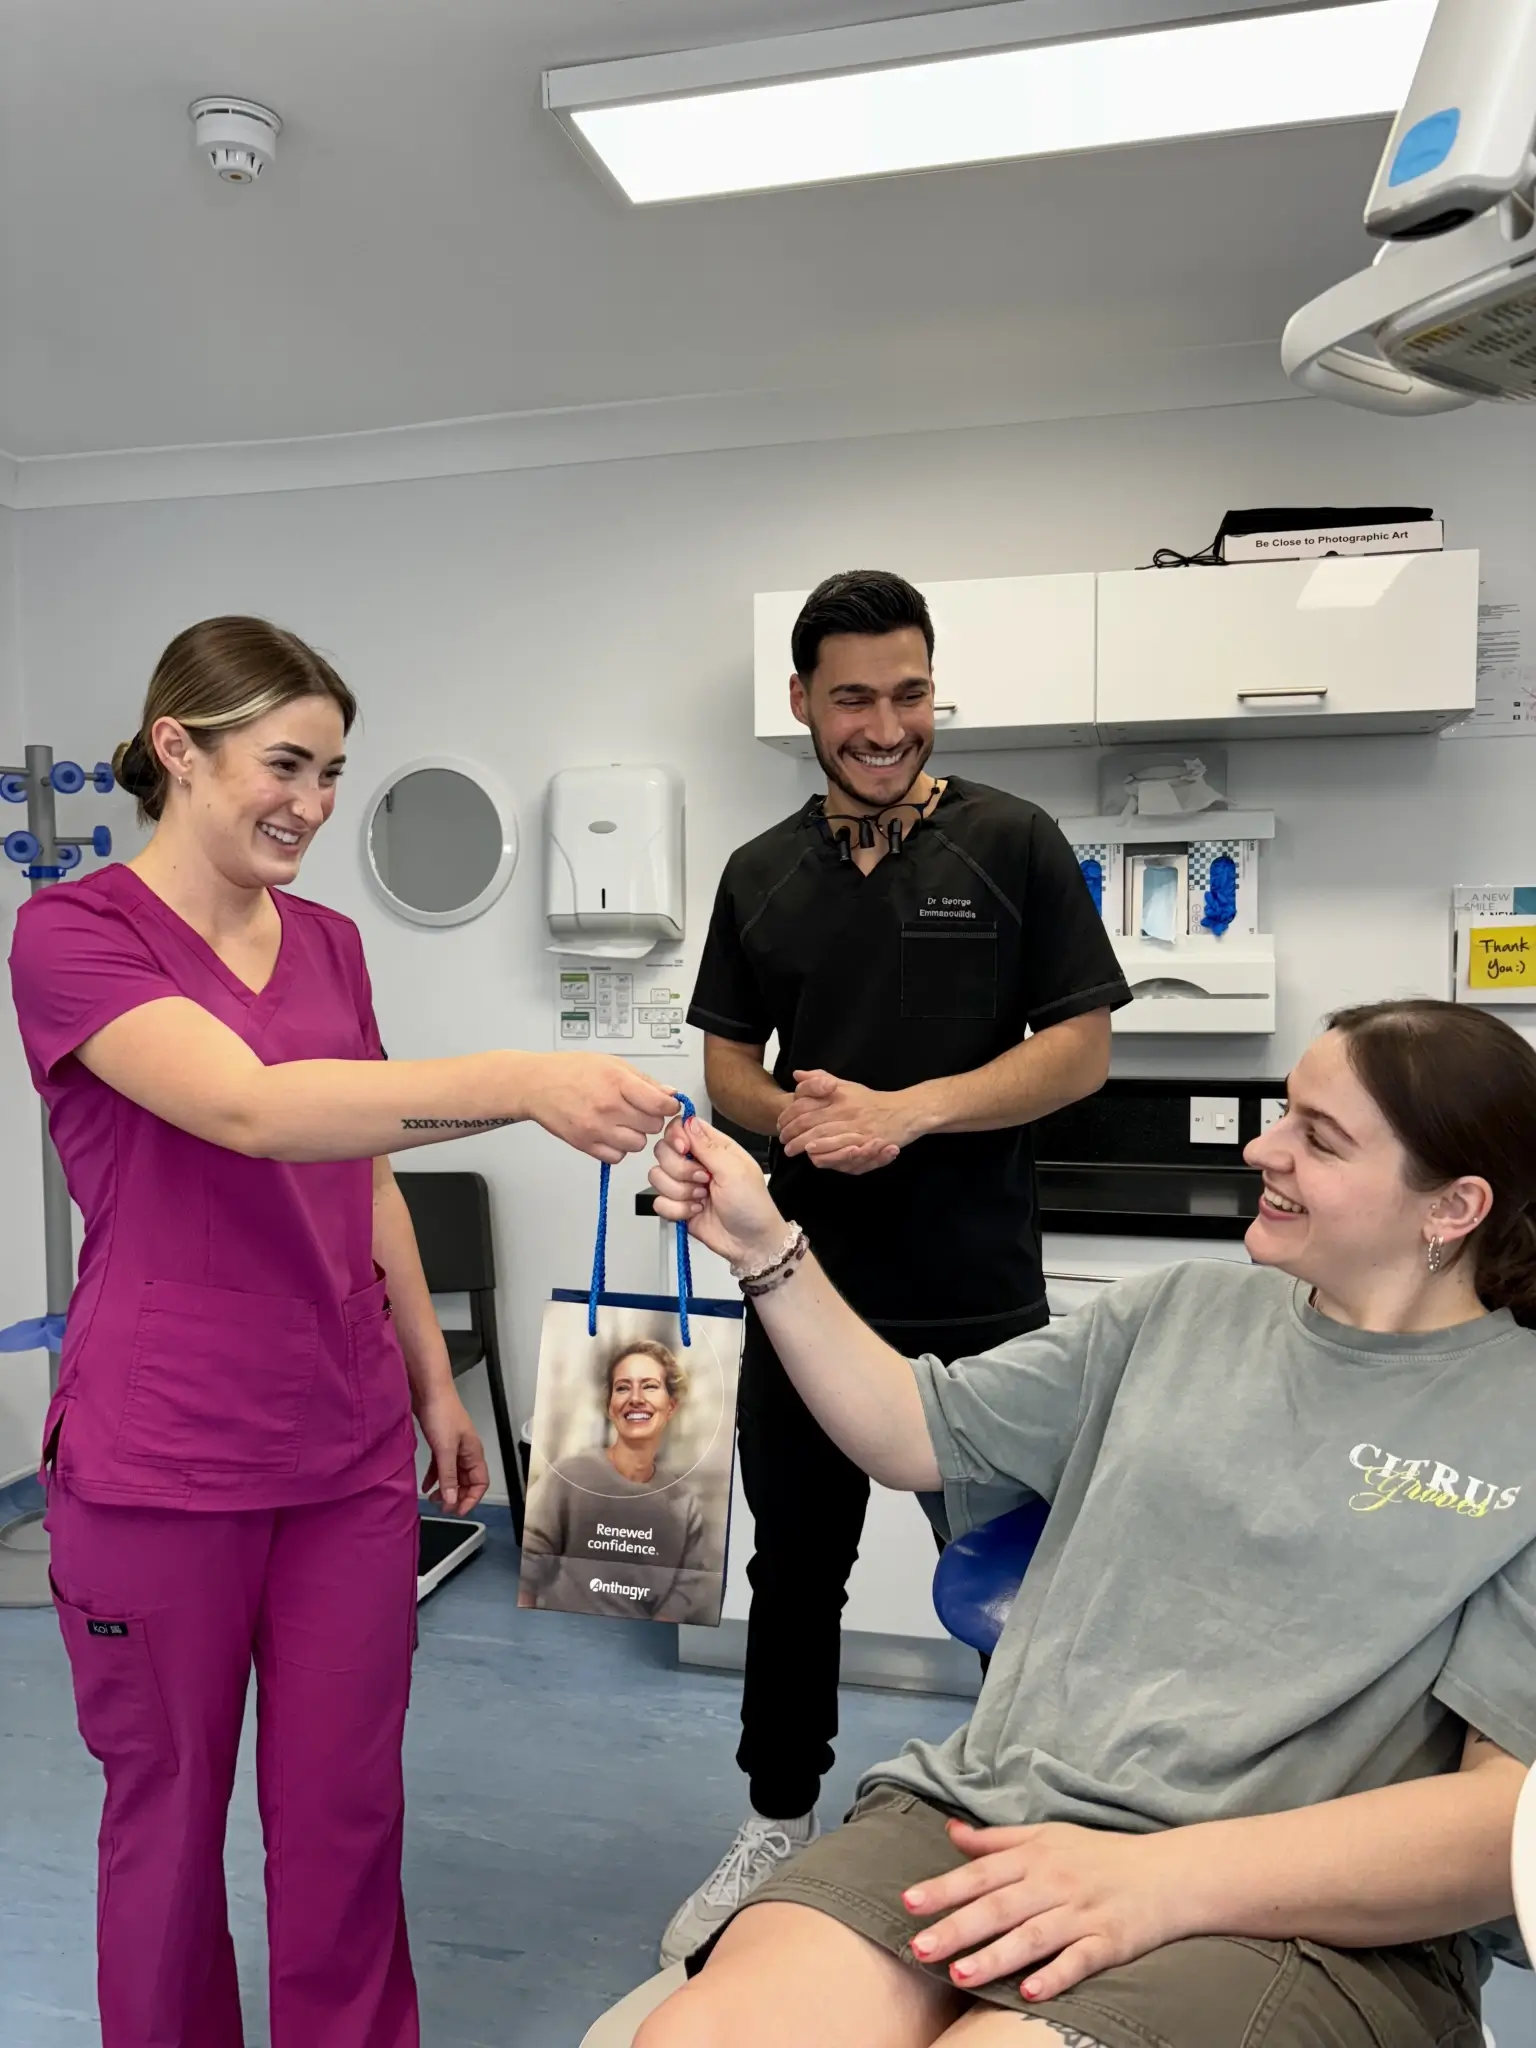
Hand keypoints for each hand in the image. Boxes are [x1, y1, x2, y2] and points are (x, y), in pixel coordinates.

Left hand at [416, 1390, 488, 1515]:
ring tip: (432, 1500)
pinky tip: (425, 1486)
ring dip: (445, 1488)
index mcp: (474, 1453)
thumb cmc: (441, 1415)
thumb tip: (451, 1500)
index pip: (480, 1483)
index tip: (456, 1511)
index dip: (471, 1499)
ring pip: (453, 1475)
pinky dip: (434, 1477)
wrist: (429, 1390)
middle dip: (456, 1496)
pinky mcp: (440, 1443)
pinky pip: (441, 1466)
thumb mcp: (445, 1449)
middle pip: (466, 1481)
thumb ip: (448, 1476)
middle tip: (441, 1508)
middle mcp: (466, 1452)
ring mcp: (453, 1447)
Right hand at [527, 1053, 677, 1164]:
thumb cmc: (571, 1071)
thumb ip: (644, 1081)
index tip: (665, 1104)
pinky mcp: (585, 1145)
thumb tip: (670, 1094)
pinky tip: (610, 1133)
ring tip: (622, 1121)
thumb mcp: (612, 1064)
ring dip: (635, 1135)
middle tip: (638, 1110)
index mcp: (617, 1082)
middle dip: (650, 1118)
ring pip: (638, 1144)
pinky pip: (617, 1157)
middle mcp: (608, 1107)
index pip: (661, 1104)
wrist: (536, 1085)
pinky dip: (618, 1148)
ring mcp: (596, 1129)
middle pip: (652, 1126)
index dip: (669, 1106)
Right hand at [648, 1113, 788, 1270]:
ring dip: (681, 1191)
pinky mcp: (678, 1206)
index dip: (676, 1137)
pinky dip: (677, 1209)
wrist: (751, 1243)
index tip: (684, 1150)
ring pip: (658, 1177)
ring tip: (702, 1198)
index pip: (681, 1127)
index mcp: (714, 1147)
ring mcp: (685, 1185)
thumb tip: (688, 1121)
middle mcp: (697, 1163)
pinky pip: (659, 1202)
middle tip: (704, 1180)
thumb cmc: (753, 1206)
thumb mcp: (735, 1170)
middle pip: (664, 1151)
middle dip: (680, 1169)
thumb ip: (708, 1146)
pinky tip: (695, 1211)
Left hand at [776, 1069, 911, 1173]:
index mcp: (839, 1095)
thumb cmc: (873, 1101)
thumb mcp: (846, 1085)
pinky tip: (814, 1155)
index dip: (789, 1115)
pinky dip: (826, 1153)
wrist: (905, 1111)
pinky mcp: (867, 1141)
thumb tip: (797, 1075)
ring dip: (804, 1145)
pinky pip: (842, 1149)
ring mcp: (857, 1126)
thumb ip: (821, 1080)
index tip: (781, 1123)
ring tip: (792, 1150)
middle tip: (783, 1141)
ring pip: (823, 1136)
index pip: (806, 1104)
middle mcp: (846, 1109)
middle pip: (810, 1122)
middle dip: (793, 1133)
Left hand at [901, 1819, 1186, 2003]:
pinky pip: (1080, 1960)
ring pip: (1033, 1936)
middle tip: (920, 1947)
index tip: (909, 1902)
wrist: (1168, 1872)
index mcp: (1036, 1856)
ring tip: (960, 1974)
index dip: (945, 1887)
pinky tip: (1029, 1992)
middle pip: (1000, 1906)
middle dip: (958, 1927)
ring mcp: (1083, 1913)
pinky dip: (1056, 1975)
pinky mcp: (1110, 1941)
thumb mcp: (1047, 1835)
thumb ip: (996, 1840)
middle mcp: (1055, 1883)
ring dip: (996, 1956)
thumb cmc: (1099, 1854)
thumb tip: (950, 1831)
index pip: (982, 1872)